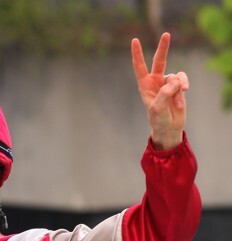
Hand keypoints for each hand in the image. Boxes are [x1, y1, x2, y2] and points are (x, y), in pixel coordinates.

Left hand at [131, 32, 187, 149]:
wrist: (169, 128)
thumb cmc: (158, 119)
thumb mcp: (158, 108)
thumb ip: (165, 93)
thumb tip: (176, 81)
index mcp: (145, 85)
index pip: (140, 67)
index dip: (137, 54)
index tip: (135, 40)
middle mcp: (156, 81)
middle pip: (159, 60)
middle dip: (163, 48)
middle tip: (166, 34)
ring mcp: (168, 83)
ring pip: (176, 77)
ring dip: (178, 88)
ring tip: (177, 102)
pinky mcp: (179, 86)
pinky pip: (183, 82)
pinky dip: (183, 89)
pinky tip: (181, 101)